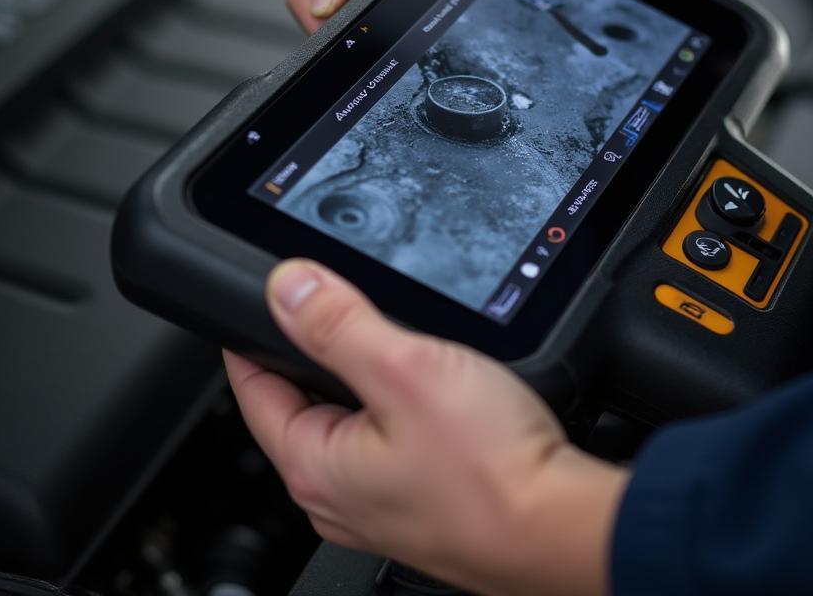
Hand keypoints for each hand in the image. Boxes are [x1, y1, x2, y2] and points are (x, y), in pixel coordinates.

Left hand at [224, 260, 627, 595]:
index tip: (262, 296)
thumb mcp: (404, 369)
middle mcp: (336, 494)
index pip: (252, 386)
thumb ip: (339, 324)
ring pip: (346, 419)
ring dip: (356, 376)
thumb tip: (287, 286)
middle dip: (310, 349)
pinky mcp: (418, 501)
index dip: (253, 332)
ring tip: (381, 337)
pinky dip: (391, 404)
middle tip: (331, 300)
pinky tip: (425, 386)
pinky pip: (384, 439)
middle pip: (298, 402)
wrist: (560, 527)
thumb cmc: (489, 469)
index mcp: (314, 464)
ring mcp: (378, 503)